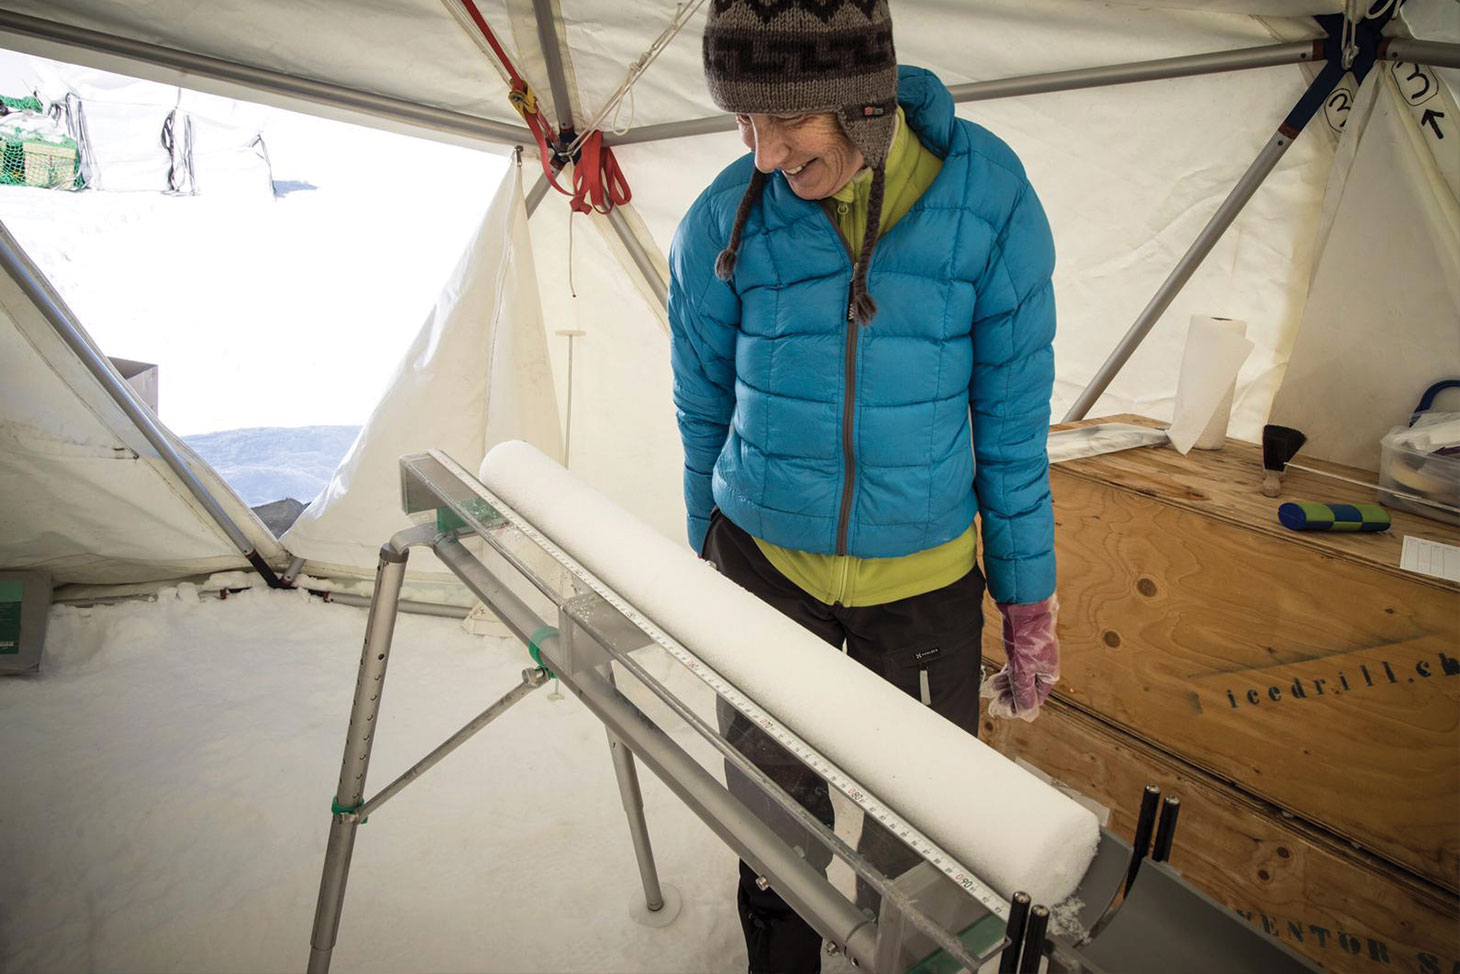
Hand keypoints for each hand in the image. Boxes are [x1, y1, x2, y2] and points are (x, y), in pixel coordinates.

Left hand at [981, 595, 1059, 720]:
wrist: (1023, 606)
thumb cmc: (1028, 637)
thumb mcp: (1024, 670)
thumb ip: (1024, 692)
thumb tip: (1025, 712)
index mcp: (1049, 673)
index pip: (1037, 697)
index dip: (1022, 706)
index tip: (1007, 712)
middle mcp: (1042, 665)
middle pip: (1026, 688)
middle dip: (1011, 697)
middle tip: (995, 704)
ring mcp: (1031, 656)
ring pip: (1018, 677)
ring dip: (1005, 687)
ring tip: (991, 693)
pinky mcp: (1020, 648)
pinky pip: (1013, 667)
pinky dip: (1004, 675)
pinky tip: (994, 681)